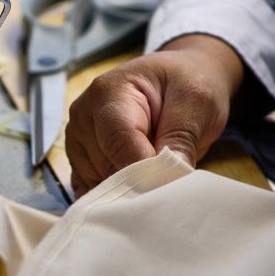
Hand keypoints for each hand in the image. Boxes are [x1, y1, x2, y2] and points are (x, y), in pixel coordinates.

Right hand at [65, 34, 243, 196]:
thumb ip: (181, 138)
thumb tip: (169, 178)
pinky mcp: (80, 159)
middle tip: (171, 177)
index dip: (143, 168)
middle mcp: (83, 115)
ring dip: (128, 189)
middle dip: (140, 180)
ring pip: (97, 182)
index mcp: (107, 93)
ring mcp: (77, 138)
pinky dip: (112, 196)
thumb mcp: (197, 101)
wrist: (175, 80)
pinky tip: (132, 189)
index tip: (170, 181)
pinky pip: (89, 188)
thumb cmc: (185, 83)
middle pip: (106, 166)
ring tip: (155, 172)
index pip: (117, 142)